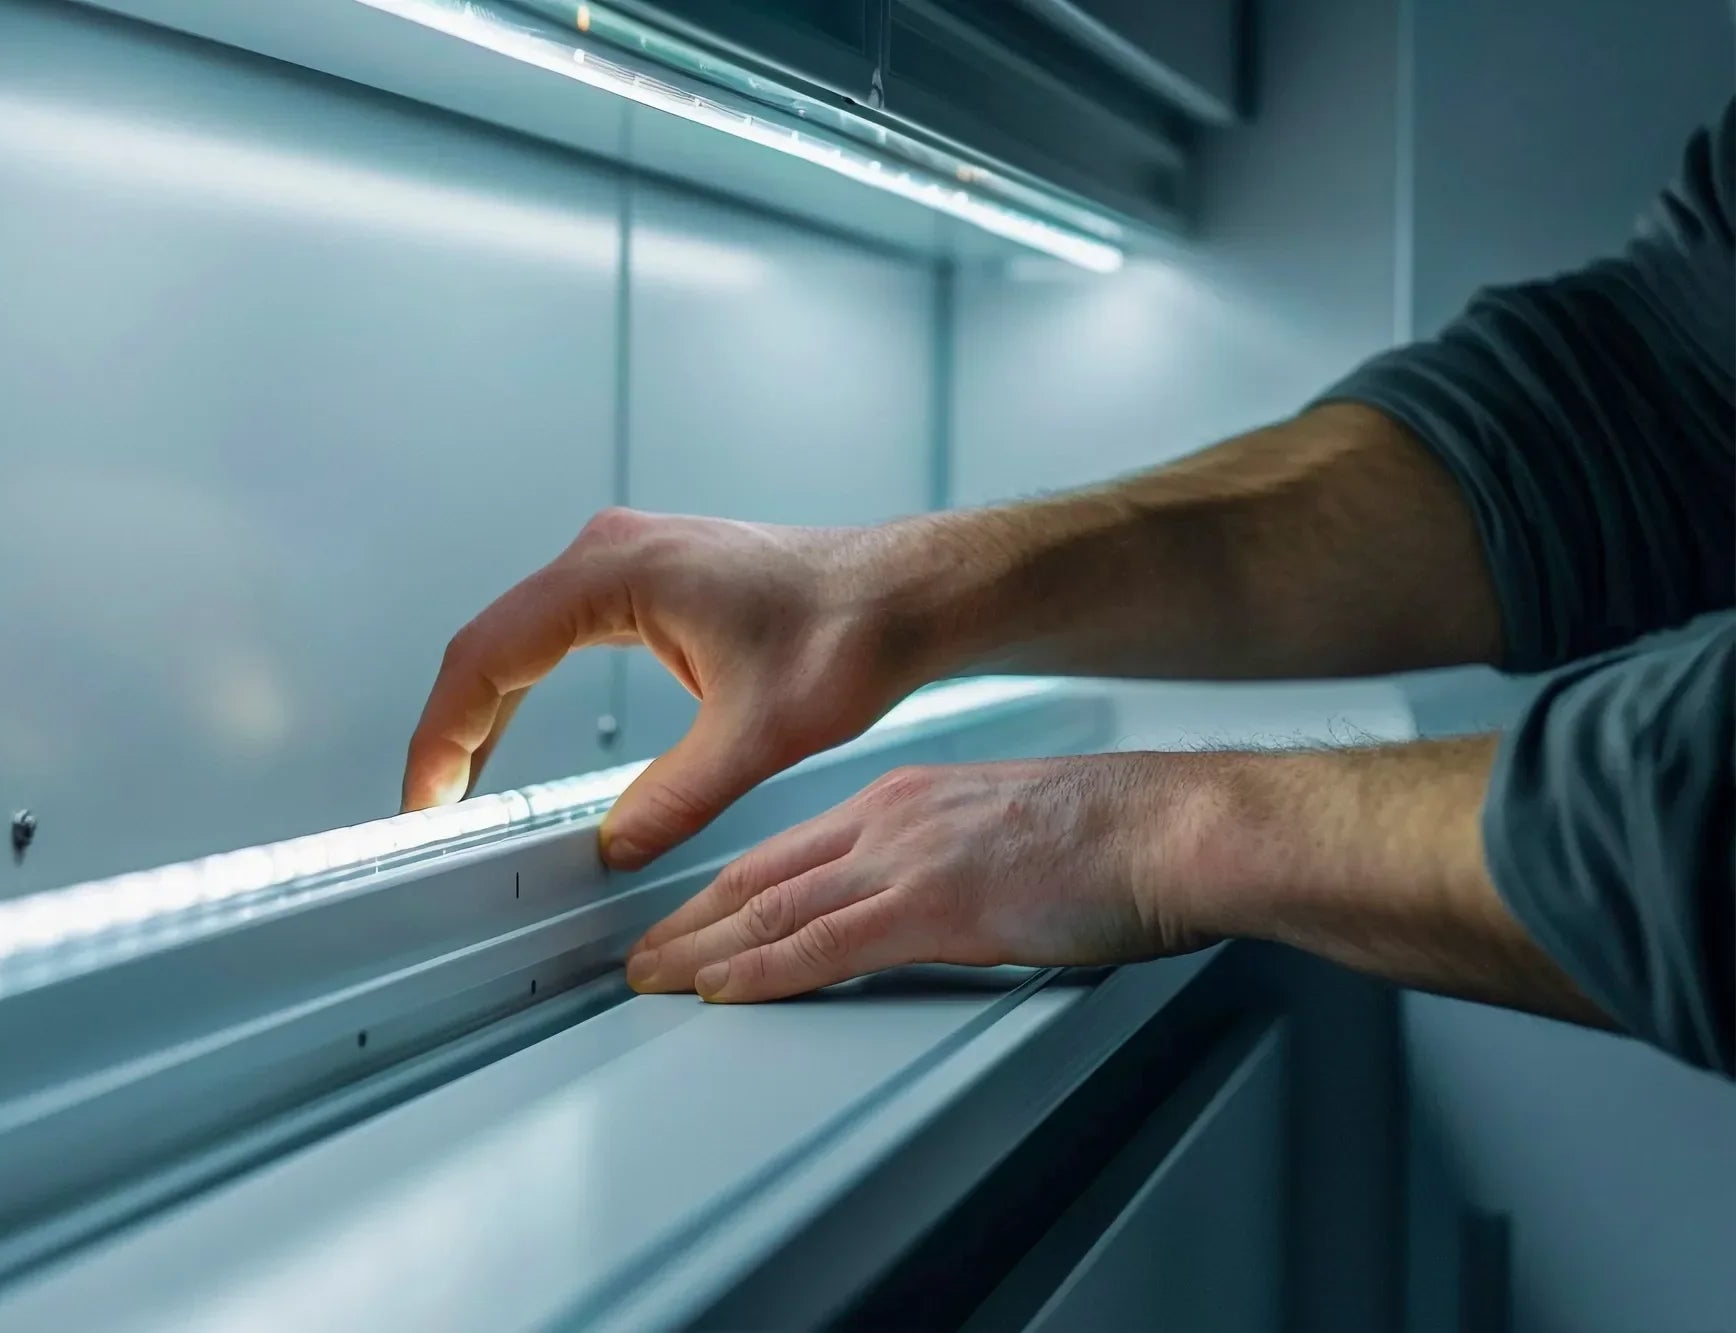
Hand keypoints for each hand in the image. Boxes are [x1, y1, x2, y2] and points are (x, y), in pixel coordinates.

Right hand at [404, 508, 953, 868]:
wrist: (903, 593)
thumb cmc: (849, 631)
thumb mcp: (758, 735)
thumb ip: (676, 797)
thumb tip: (612, 850)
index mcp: (615, 570)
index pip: (489, 656)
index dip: (444, 735)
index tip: (426, 800)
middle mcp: (607, 552)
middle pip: (488, 646)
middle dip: (450, 731)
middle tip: (429, 812)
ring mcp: (621, 561)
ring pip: (514, 640)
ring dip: (480, 713)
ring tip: (454, 791)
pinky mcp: (641, 581)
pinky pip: (552, 636)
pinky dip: (520, 692)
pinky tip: (508, 743)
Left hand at [623, 755, 1207, 1001]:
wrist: (1170, 826)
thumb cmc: (1114, 836)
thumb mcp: (1003, 836)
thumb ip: (948, 865)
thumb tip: (927, 907)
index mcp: (905, 798)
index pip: (787, 850)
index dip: (723, 891)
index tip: (685, 920)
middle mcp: (890, 817)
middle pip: (762, 876)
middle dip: (691, 922)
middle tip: (640, 959)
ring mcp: (908, 857)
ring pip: (776, 908)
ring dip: (704, 950)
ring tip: (654, 981)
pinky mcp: (936, 903)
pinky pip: (827, 943)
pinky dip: (766, 969)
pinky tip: (727, 988)